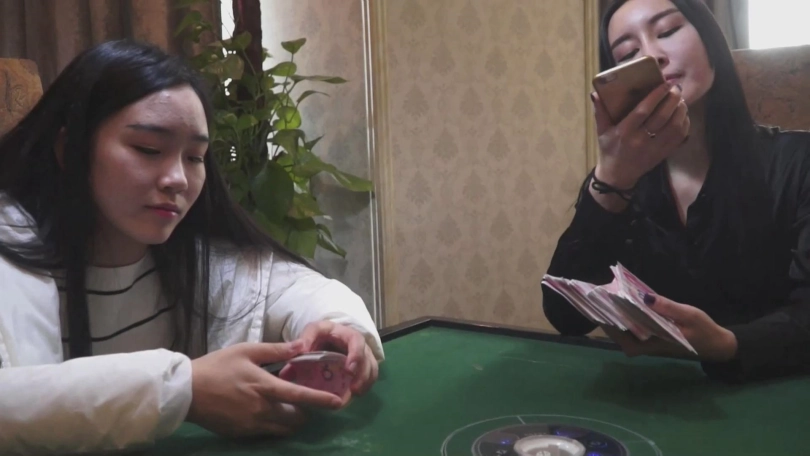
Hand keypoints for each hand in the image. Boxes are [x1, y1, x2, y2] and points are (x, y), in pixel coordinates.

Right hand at [187, 342, 343, 437]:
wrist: (187, 391)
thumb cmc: (216, 366)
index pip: (299, 396)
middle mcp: (261, 409)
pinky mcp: (242, 434)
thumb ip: (275, 350)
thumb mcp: (246, 351)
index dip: (321, 400)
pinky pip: (267, 433)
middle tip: (305, 402)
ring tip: (288, 407)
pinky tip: (268, 412)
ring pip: (283, 429)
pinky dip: (274, 425)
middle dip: (306, 412)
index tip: (338, 402)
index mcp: (264, 386)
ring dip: (291, 420)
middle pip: (295, 418)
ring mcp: (251, 425)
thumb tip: (301, 346)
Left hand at [286, 321, 378, 396]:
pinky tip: (352, 396)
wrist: (327, 336)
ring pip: (372, 370)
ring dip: (365, 383)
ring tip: (354, 396)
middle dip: (363, 376)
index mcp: (347, 335)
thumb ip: (305, 340)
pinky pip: (369, 378)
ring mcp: (363, 357)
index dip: (356, 355)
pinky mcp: (362, 368)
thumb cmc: (321, 334)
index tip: (349, 370)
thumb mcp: (313, 331)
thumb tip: (296, 355)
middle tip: (354, 390)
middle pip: (368, 359)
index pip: (357, 342)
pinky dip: (364, 387)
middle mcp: (360, 346)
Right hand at [592, 82, 689, 189]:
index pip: (643, 111)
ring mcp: (655, 148)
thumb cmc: (609, 150)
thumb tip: (595, 94)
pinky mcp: (664, 154)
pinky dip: (685, 123)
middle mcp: (641, 140)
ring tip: (681, 100)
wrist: (617, 175)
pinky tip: (682, 115)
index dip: (656, 96)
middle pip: (662, 117)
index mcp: (624, 132)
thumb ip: (600, 112)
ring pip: (675, 126)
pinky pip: (680, 137)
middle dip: (672, 100)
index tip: (665, 84)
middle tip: (676, 88)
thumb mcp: (601, 132)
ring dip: (681, 110)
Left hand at [601, 294, 737, 361]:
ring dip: (613, 313)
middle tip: (598, 294)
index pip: (620, 334)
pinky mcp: (648, 338)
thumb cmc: (703, 331)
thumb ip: (668, 308)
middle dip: (606, 313)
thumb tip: (644, 298)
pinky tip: (621, 300)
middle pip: (616, 331)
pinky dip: (624, 315)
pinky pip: (630, 327)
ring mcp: (645, 343)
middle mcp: (644, 346)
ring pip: (621, 329)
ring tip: (605, 294)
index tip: (598, 302)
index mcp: (651, 344)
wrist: (716, 345)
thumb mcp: (689, 316)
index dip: (607, 318)